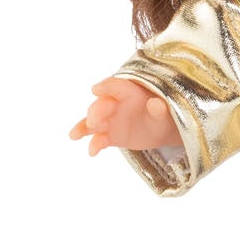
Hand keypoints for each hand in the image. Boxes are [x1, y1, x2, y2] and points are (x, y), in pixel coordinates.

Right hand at [68, 76, 183, 155]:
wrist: (161, 130)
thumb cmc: (162, 115)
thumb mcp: (165, 112)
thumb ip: (159, 109)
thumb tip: (156, 103)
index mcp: (128, 92)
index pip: (115, 86)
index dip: (105, 87)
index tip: (96, 90)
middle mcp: (114, 104)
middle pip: (101, 105)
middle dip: (96, 111)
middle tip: (94, 121)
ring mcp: (109, 120)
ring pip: (92, 122)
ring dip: (84, 127)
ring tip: (75, 135)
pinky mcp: (108, 136)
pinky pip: (98, 140)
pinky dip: (94, 145)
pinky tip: (92, 152)